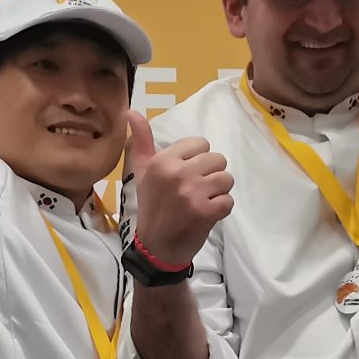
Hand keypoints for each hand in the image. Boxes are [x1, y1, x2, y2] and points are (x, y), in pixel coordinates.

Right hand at [126, 112, 232, 267]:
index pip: (201, 144)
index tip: (185, 177)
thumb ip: (141, 141)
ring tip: (201, 202)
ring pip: (226, 179)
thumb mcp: (142, 171)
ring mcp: (192, 193)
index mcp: (162, 161)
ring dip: (218, 192)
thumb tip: (130, 111)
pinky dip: (221, 209)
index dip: (198, 161)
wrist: (156, 246)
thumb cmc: (152, 206)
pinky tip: (206, 215)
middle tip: (195, 192)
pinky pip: (228, 200)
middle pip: (218, 159)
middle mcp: (176, 173)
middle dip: (211, 176)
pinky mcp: (205, 212)